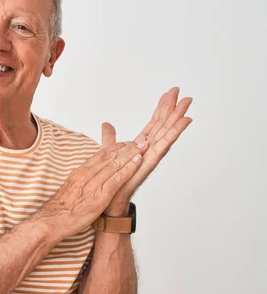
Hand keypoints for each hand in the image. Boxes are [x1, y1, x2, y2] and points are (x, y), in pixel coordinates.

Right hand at [41, 140, 148, 237]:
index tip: (125, 143)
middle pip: (109, 156)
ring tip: (143, 146)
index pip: (99, 155)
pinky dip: (129, 168)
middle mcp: (87, 174)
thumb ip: (79, 183)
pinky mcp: (100, 195)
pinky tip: (138, 162)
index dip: (114, 148)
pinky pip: (117, 178)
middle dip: (126, 147)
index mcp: (80, 172)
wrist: (52, 220)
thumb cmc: (60, 209)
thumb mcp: (69, 190)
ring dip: (131, 153)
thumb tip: (84, 182)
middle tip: (140, 140)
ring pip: (115, 163)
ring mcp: (94, 183)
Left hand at [103, 87, 193, 215]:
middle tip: (182, 93)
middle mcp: (149, 149)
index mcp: (141, 144)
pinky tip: (184, 122)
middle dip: (172, 109)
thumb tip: (107, 124)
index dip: (161, 108)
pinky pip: (163, 145)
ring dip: (177, 118)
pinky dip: (174, 133)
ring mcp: (151, 155)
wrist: (109, 199)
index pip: (154, 123)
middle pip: (163, 125)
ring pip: (166, 133)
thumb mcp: (109, 151)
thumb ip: (110, 138)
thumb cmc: (113, 180)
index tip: (169, 93)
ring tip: (187, 104)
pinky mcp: (150, 162)